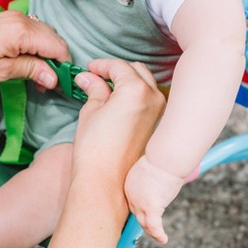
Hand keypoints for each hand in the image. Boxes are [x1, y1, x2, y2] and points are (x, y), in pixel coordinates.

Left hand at [0, 10, 69, 87]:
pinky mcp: (3, 20)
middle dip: (54, 61)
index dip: (63, 67)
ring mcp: (10, 17)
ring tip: (35, 76)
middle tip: (46, 84)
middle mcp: (19, 18)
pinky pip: (29, 31)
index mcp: (21, 30)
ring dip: (44, 55)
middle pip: (52, 39)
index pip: (58, 47)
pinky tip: (25, 61)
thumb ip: (32, 70)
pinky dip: (32, 47)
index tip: (60, 84)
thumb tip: (54, 78)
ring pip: (42, 35)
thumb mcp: (1, 72)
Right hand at [73, 59, 164, 188]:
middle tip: (97, 77)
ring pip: (146, 85)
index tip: (89, 68)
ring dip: (129, 81)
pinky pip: (150, 100)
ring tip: (108, 89)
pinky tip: (121, 103)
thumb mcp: (91, 111)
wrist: (106, 182)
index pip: (119, 66)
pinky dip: (137, 95)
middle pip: (136, 71)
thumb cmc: (95, 149)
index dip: (101, 65)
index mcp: (136, 90)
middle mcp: (154, 98)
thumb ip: (94, 89)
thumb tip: (88, 77)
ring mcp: (160, 113)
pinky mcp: (159, 127)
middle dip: (116, 70)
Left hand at [125, 156, 183, 243]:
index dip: (140, 212)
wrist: (164, 159)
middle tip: (153, 231)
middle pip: (137, 214)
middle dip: (145, 223)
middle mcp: (131, 195)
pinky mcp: (151, 207)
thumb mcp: (150, 169)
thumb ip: (148, 179)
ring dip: (152, 232)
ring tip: (159, 237)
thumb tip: (157, 182)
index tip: (147, 217)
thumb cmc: (162, 160)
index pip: (132, 203)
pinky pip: (153, 226)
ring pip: (144, 222)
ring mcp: (140, 202)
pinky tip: (163, 239)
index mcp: (129, 185)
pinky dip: (158, 234)